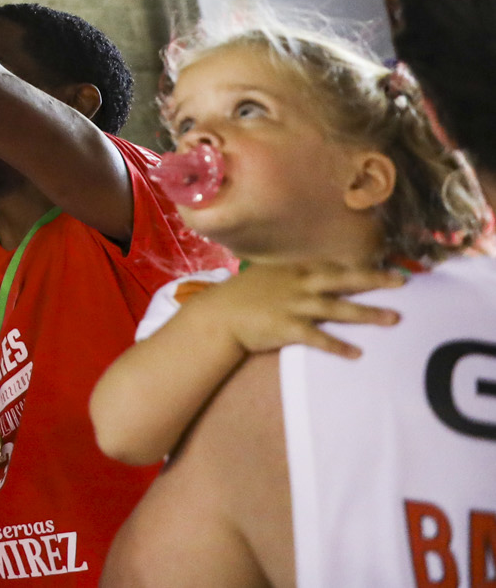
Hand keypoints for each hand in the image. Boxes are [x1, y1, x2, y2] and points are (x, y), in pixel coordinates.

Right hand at [181, 260, 404, 359]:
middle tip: (402, 282)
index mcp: (294, 270)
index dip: (363, 268)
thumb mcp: (269, 276)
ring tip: (393, 318)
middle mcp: (298, 284)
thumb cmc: (242, 295)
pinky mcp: (287, 327)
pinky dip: (337, 346)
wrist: (218, 315)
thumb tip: (317, 276)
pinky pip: (318, 337)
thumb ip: (294, 275)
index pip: (335, 266)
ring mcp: (293, 305)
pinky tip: (356, 354)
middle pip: (343, 280)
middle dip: (374, 280)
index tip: (390, 269)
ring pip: (338, 308)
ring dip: (367, 313)